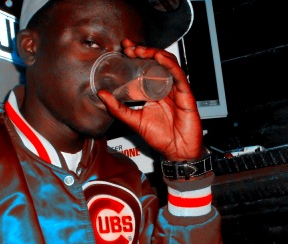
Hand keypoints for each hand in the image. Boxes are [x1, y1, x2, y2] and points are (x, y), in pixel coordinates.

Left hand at [97, 39, 205, 161]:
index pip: (146, 68)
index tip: (124, 49)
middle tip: (129, 48)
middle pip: (156, 62)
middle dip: (143, 51)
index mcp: (154, 91)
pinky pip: (179, 75)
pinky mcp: (186, 94)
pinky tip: (160, 57)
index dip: (136, 56)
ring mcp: (176, 89)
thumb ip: (118, 109)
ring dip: (155, 54)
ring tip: (142, 50)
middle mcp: (166, 87)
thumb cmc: (161, 138)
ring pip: (168, 64)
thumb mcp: (134, 122)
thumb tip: (102, 95)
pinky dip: (170, 64)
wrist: (177, 152)